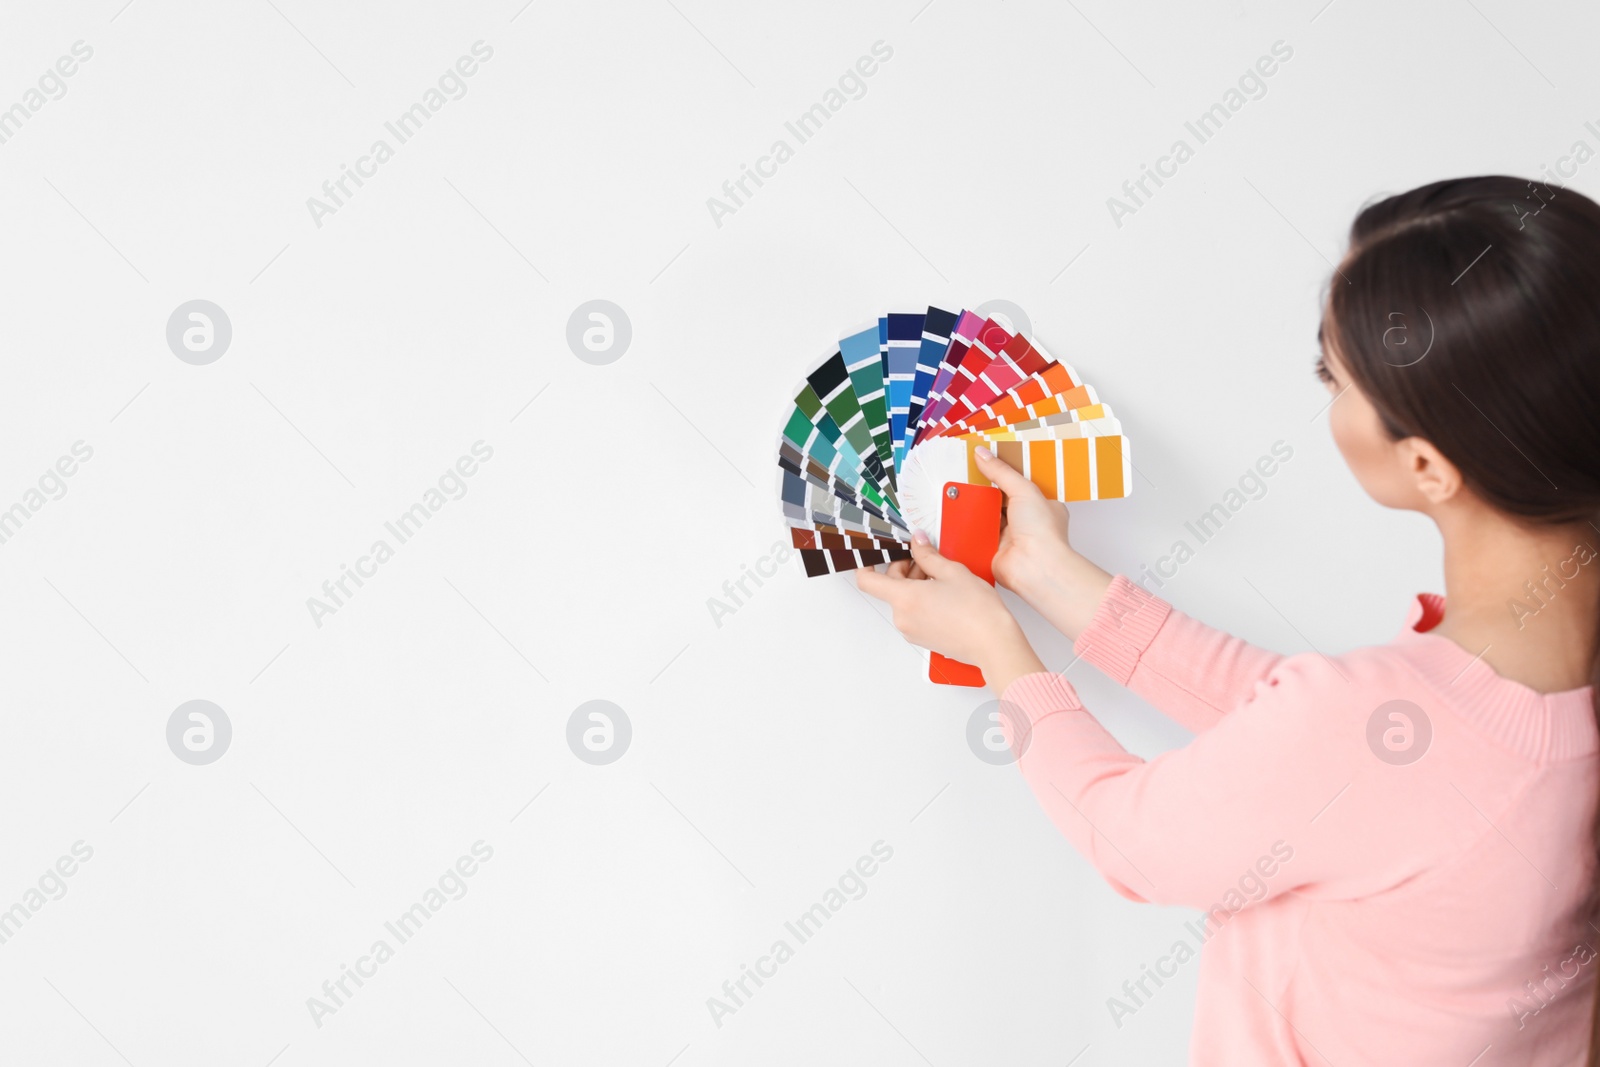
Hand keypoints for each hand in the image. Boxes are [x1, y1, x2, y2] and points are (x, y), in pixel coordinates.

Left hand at [857, 531, 1045, 694]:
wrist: (994, 644)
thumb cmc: (978, 612)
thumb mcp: (952, 572)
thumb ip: (928, 554)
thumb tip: (917, 542)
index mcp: (904, 599)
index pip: (867, 581)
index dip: (865, 564)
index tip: (871, 555)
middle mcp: (903, 617)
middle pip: (889, 588)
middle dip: (903, 570)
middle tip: (925, 559)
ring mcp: (911, 631)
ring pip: (903, 601)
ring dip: (915, 585)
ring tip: (941, 578)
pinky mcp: (922, 639)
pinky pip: (913, 614)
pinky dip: (922, 601)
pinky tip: (944, 595)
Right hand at [973, 445, 1113, 640]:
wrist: (1036, 567)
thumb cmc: (1043, 532)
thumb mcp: (1024, 490)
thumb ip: (1001, 472)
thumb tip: (983, 454)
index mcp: (1040, 504)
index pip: (1017, 483)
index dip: (1000, 473)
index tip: (982, 462)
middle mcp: (1025, 521)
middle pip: (998, 501)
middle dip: (982, 492)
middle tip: (962, 477)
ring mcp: (1009, 537)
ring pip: (985, 517)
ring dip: (973, 510)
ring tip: (954, 493)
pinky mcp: (993, 550)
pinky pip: (975, 535)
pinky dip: (965, 528)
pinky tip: (954, 517)